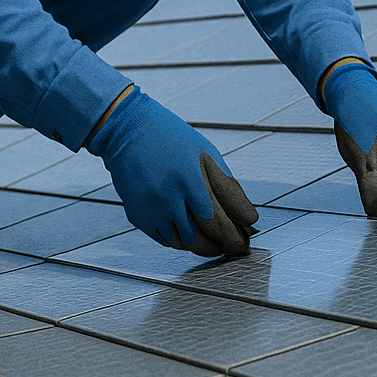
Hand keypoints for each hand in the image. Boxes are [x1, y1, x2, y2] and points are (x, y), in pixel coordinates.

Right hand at [87, 87, 257, 255]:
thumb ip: (227, 187)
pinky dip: (182, 240)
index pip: (218, 222)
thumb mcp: (207, 154)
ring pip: (184, 244)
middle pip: (202, 238)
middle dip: (223, 244)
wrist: (128, 131)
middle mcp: (168, 198)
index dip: (235, 235)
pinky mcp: (138, 216)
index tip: (245, 238)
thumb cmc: (173, 139)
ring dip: (203, 246)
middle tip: (234, 244)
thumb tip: (248, 217)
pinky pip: (165, 240)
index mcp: (190, 179)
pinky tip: (191, 230)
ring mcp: (150, 209)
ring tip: (215, 240)